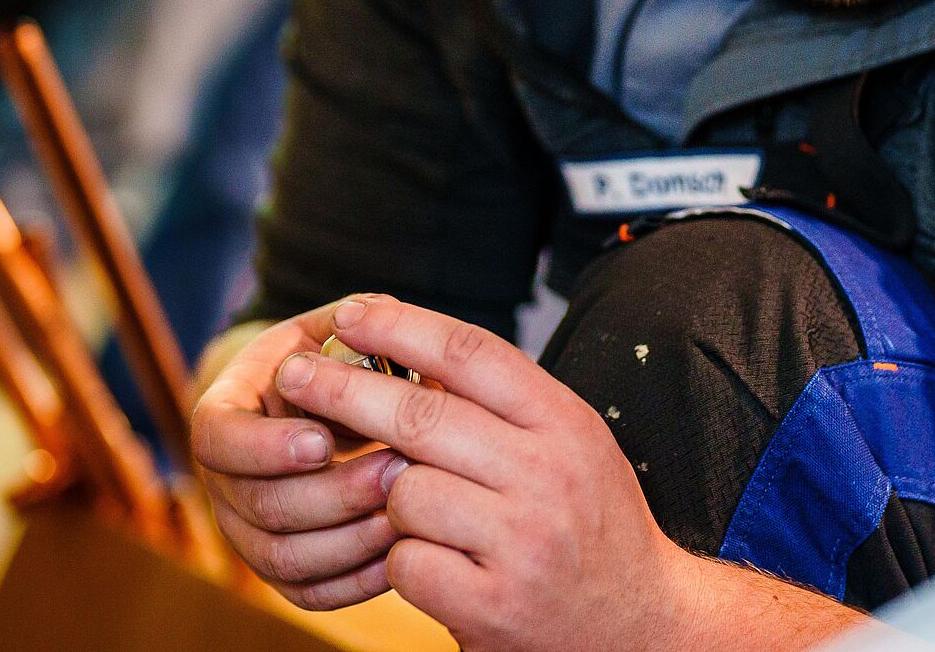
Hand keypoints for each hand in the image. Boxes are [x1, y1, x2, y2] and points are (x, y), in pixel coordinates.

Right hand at [189, 302, 408, 608]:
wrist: (316, 411)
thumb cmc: (330, 362)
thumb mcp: (332, 330)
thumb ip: (352, 323)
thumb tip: (378, 320)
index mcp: (223, 413)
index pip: (217, 439)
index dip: (265, 447)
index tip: (321, 439)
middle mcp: (223, 481)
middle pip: (261, 506)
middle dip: (333, 493)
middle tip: (396, 468)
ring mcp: (247, 532)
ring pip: (285, 558)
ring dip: (351, 538)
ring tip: (409, 508)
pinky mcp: (283, 570)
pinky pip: (311, 592)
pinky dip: (357, 580)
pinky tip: (403, 552)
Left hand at [279, 295, 857, 650]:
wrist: (643, 626)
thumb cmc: (591, 525)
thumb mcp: (570, 447)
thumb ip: (504, 406)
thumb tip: (406, 352)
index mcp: (566, 424)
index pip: (470, 355)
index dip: (400, 328)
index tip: (348, 314)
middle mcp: (548, 476)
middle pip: (419, 417)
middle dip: (341, 392)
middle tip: (291, 377)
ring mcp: (520, 543)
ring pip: (403, 493)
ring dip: (392, 504)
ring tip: (425, 520)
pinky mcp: (493, 605)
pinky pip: (406, 563)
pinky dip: (405, 565)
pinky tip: (438, 570)